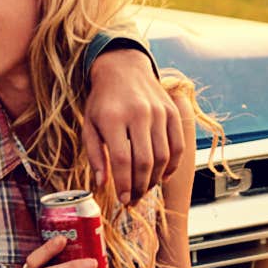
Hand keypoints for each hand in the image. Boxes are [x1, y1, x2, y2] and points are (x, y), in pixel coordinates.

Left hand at [84, 49, 182, 204]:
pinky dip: (172, 165)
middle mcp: (138, 114)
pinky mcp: (172, 112)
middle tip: (134, 199)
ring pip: (163, 156)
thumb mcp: (89, 125)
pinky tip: (162, 176)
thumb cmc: (103, 100)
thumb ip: (95, 155)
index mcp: (113, 118)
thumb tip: (102, 184)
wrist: (122, 68)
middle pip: (144, 161)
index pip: (121, 160)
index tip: (123, 199)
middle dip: (140, 187)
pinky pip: (178, 145)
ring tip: (145, 188)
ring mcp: (158, 112)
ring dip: (155, 179)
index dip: (124, 184)